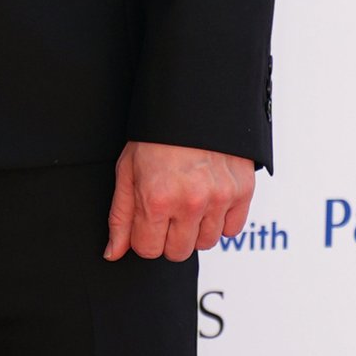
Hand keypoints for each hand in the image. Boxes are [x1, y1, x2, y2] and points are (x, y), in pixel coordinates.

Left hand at [104, 143, 255, 262]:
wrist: (193, 103)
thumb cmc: (155, 137)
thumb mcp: (127, 172)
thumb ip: (121, 217)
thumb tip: (113, 252)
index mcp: (156, 199)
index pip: (149, 250)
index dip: (145, 238)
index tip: (147, 222)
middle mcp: (189, 203)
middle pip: (178, 252)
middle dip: (169, 238)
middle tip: (168, 212)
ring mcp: (219, 198)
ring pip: (206, 243)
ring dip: (195, 230)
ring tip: (189, 203)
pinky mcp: (242, 191)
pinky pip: (232, 229)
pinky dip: (221, 221)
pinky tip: (209, 201)